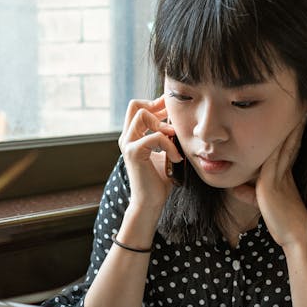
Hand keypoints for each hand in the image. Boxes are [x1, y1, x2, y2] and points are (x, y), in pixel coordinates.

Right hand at [119, 96, 182, 210]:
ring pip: (142, 114)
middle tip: (171, 116)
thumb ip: (166, 138)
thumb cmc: (159, 180)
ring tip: (173, 137)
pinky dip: (169, 145)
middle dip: (156, 106)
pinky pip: (155, 136)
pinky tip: (176, 157)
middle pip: (135, 105)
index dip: (155, 104)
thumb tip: (179, 124)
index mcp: (133, 137)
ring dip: (162, 123)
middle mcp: (127, 138)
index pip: (138, 108)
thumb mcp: (164, 153)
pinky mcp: (134, 152)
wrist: (150, 202)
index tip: (171, 111)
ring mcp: (128, 144)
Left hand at [230, 120, 306, 251]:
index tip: (295, 117)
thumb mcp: (260, 203)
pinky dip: (273, 147)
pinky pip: (270, 161)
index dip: (290, 133)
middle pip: (289, 142)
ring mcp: (279, 176)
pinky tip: (272, 134)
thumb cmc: (280, 221)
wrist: (294, 234)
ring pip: (284, 148)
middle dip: (295, 126)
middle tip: (302, 108)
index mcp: (283, 174)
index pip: (286, 148)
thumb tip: (234, 188)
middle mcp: (283, 172)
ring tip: (297, 113)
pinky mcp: (271, 184)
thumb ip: (247, 193)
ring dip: (290, 130)